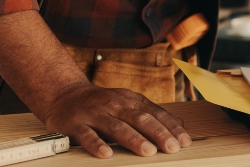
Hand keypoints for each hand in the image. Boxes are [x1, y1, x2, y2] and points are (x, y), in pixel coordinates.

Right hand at [41, 82, 190, 158]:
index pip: (155, 113)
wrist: (64, 95)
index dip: (170, 127)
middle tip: (172, 147)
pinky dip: (97, 144)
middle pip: (140, 119)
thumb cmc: (102, 103)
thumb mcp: (128, 103)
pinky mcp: (76, 124)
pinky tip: (106, 154)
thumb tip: (180, 125)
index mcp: (130, 100)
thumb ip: (151, 114)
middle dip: (158, 133)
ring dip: (134, 139)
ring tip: (148, 151)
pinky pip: (87, 135)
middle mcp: (115, 105)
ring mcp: (96, 114)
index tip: (184, 141)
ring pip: (117, 126)